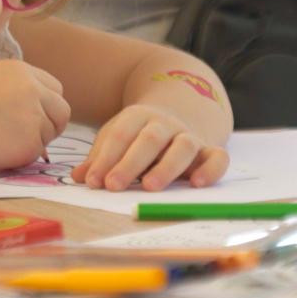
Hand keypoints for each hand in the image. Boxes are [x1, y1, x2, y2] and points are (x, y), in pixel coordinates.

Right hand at [0, 59, 70, 170]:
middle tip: (28, 135)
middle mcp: (32, 88)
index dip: (46, 105)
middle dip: (50, 125)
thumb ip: (18, 89)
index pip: (55, 88)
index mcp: (22, 71)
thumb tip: (41, 107)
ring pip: (50, 133)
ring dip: (33, 141)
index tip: (33, 117)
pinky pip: (38, 151)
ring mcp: (34, 114)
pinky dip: (22, 155)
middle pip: (62, 111)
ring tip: (2, 140)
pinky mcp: (32, 140)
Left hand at [71, 104, 228, 191]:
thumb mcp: (117, 138)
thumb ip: (100, 157)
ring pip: (183, 147)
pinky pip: (218, 157)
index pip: (120, 135)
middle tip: (113, 186)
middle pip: (149, 139)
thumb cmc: (140, 135)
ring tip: (150, 187)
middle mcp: (166, 123)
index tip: (93, 181)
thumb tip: (78, 177)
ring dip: (166, 167)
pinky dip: (211, 169)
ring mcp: (190, 135)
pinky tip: (197, 184)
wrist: (181, 110)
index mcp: (138, 117)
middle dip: (130, 163)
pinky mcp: (211, 150)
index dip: (105, 158)